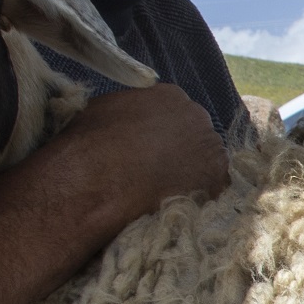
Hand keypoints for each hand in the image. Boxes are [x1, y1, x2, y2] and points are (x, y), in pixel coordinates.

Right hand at [0, 84, 224, 303]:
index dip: (167, 140)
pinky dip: (198, 201)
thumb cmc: (87, 146)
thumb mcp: (104, 111)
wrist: (93, 181)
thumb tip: (133, 123)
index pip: (178, 116)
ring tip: (168, 197)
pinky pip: (212, 193)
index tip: (154, 157)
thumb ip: (130, 113)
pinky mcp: (216, 182)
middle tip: (162, 180)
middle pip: (197, 138)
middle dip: (184, 157)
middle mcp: (198, 116)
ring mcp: (210, 149)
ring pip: (207, 166)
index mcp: (170, 95)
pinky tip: (176, 209)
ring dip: (193, 180)